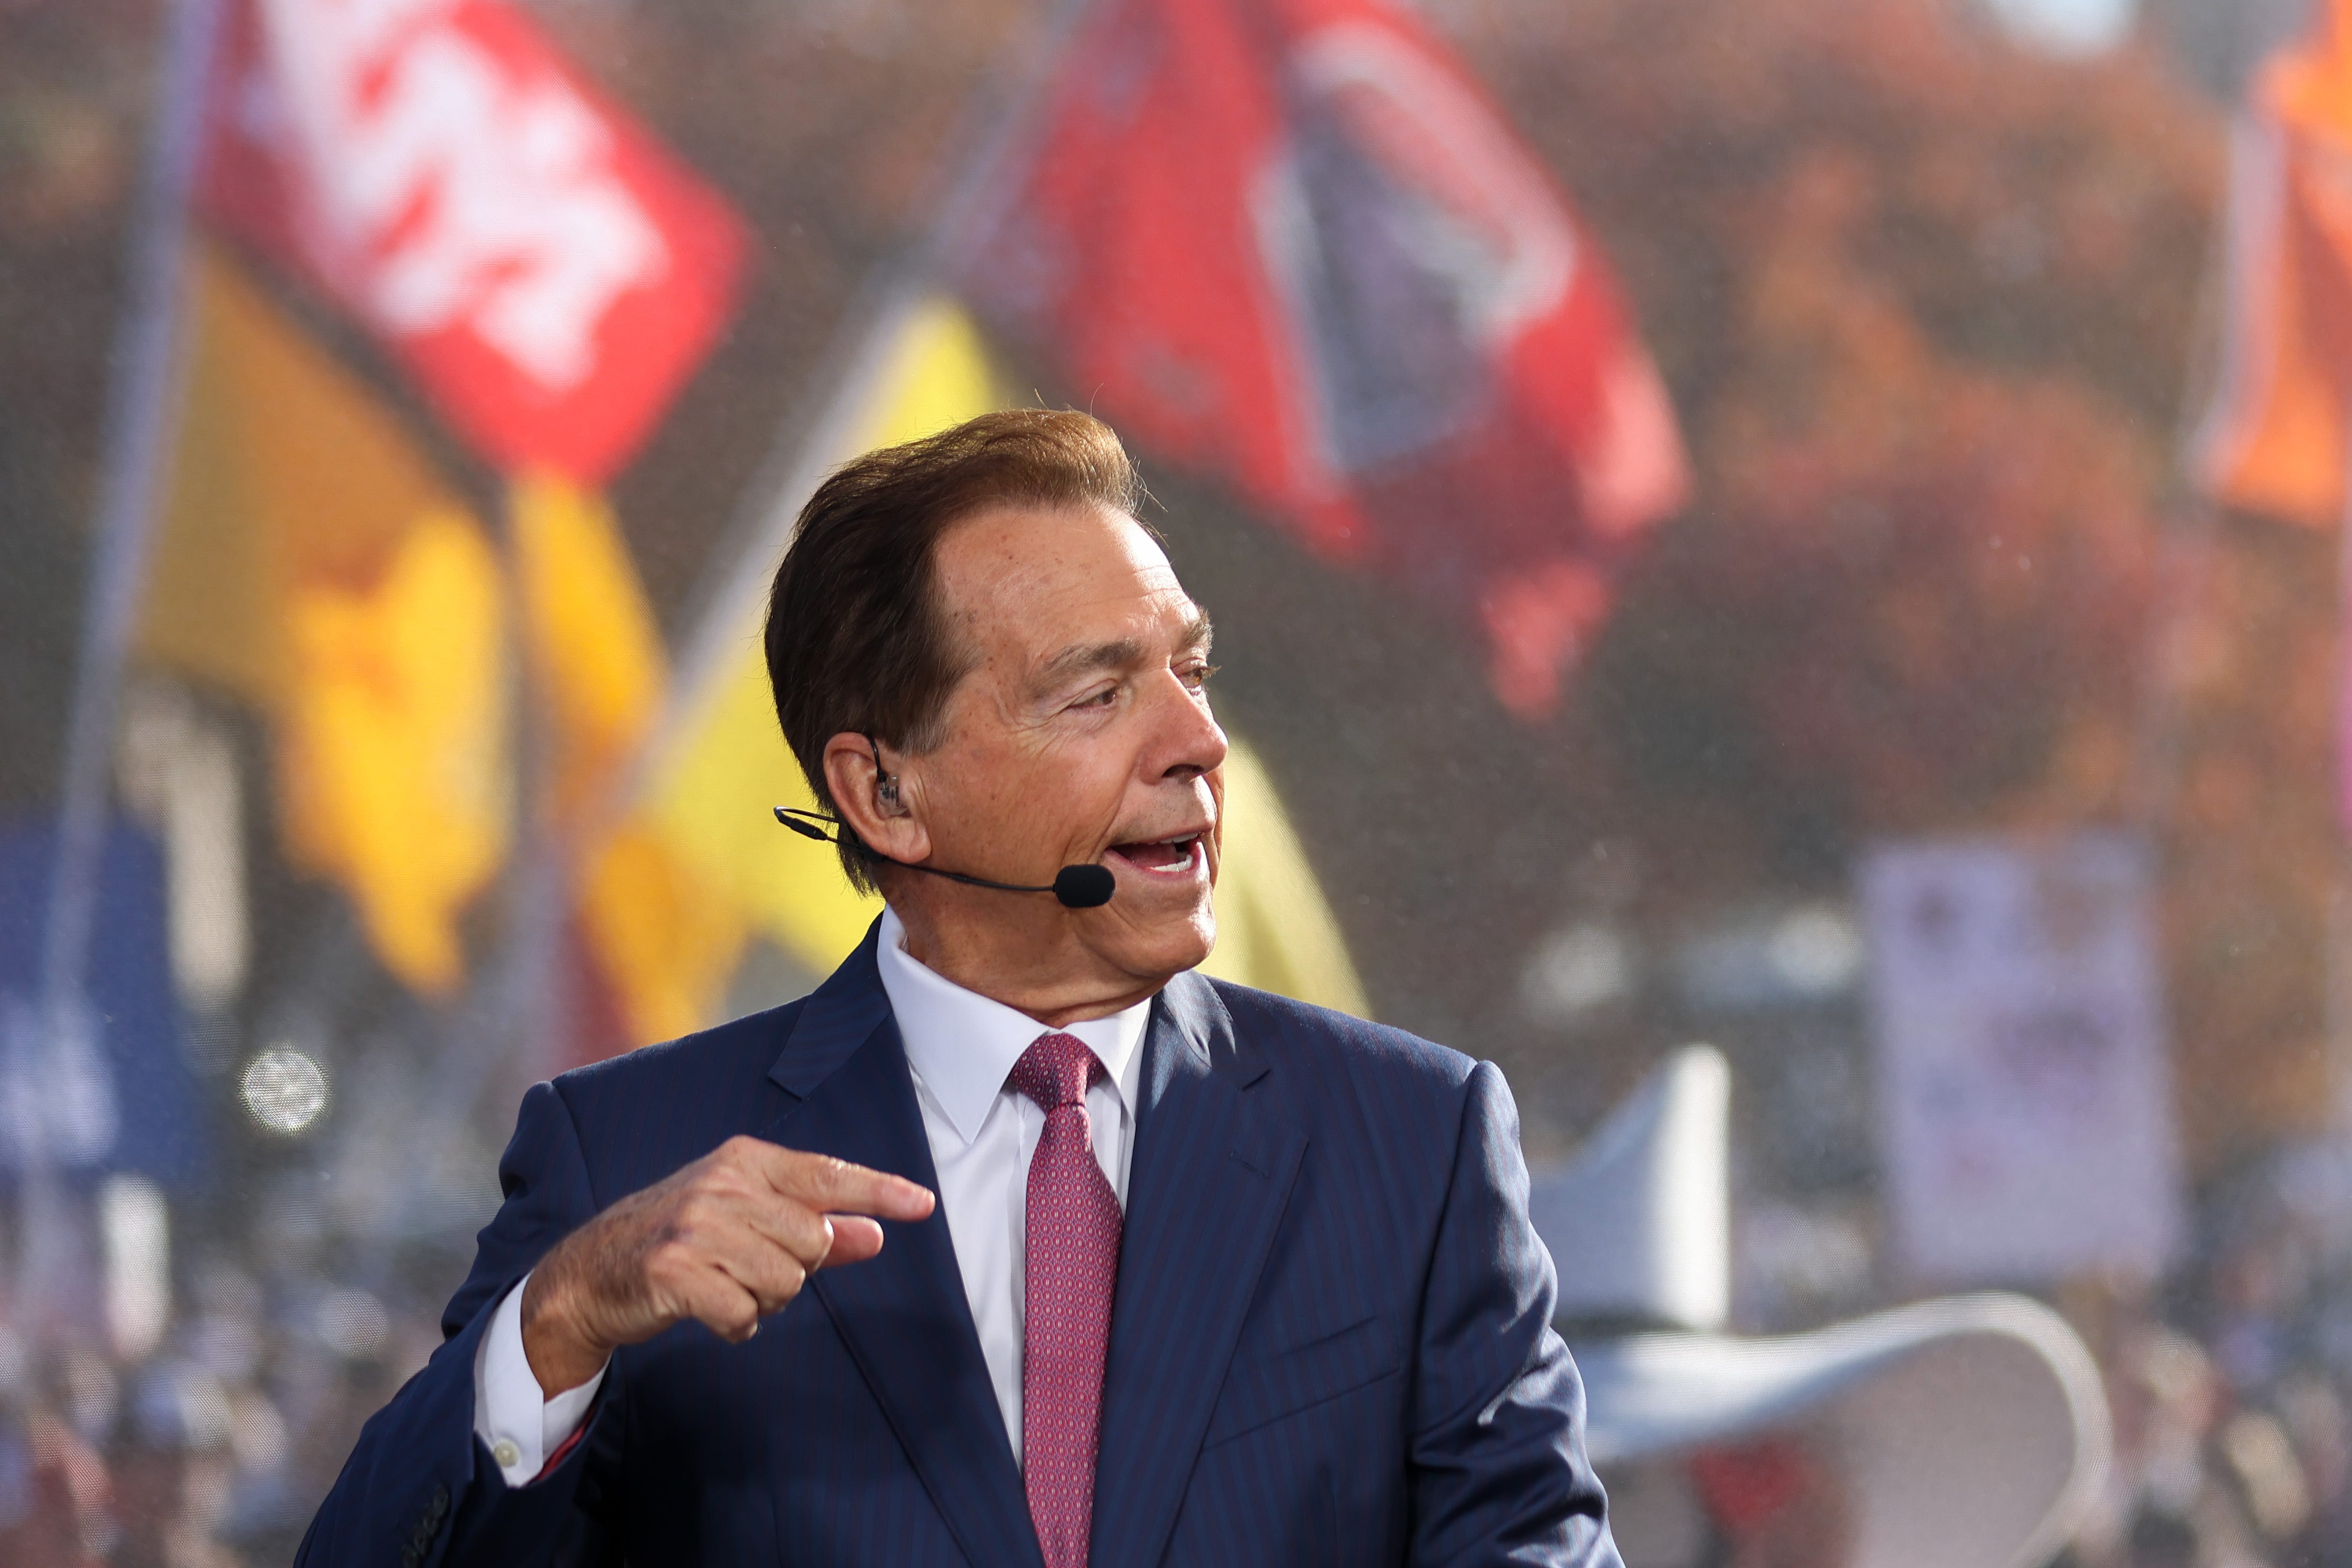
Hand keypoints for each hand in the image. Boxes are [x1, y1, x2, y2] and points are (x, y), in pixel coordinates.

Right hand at [520, 1136, 934, 1395]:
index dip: (879, 1191)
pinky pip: (744, 1314)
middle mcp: (722, 1184)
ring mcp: (696, 1226)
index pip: (827, 1174)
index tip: (922, 1204)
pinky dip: (735, 1324)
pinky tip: (709, 1310)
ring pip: (784, 1282)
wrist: (590, 1273)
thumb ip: (814, 1225)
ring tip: (724, 1286)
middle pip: (812, 1242)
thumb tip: (875, 1234)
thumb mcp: (746, 1220)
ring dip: (762, 1300)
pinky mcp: (674, 1270)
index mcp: (744, 1161)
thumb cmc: (679, 1241)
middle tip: (747, 1268)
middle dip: (793, 1269)